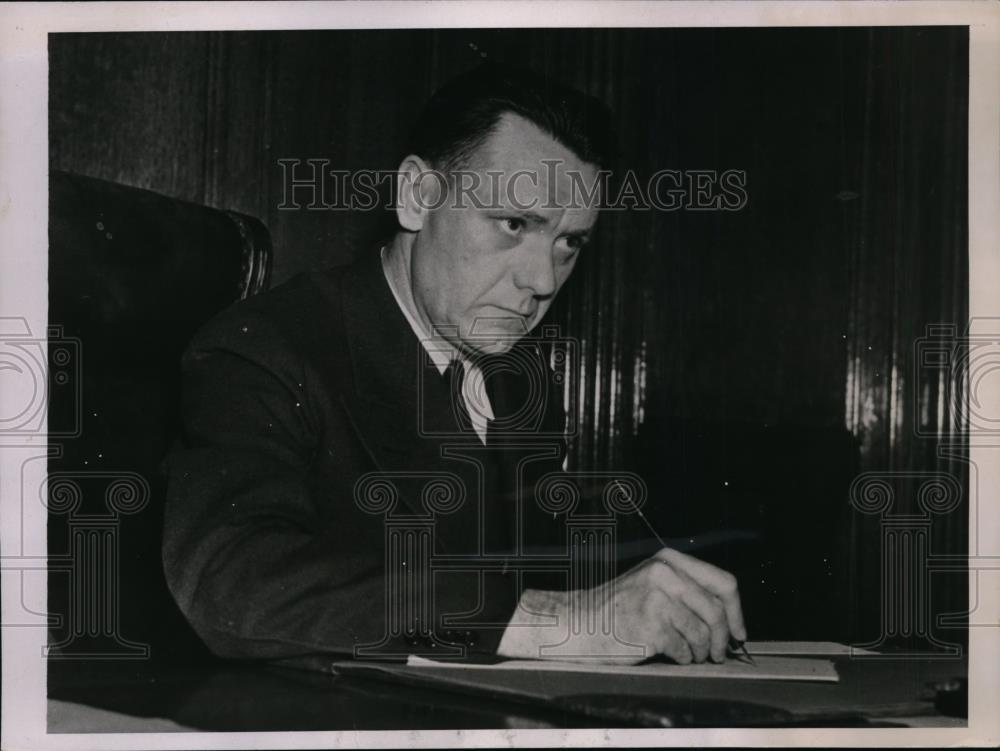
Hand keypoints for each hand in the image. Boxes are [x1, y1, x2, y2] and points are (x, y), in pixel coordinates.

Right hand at [498, 547, 746, 663]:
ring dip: (702, 651)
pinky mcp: (650, 625)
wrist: (578, 622)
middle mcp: (664, 574)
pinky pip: (684, 649)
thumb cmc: (617, 608)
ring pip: (703, 633)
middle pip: (716, 610)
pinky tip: (671, 655)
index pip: (722, 582)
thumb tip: (729, 617)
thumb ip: (686, 589)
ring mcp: (656, 599)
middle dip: (723, 638)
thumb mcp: (652, 583)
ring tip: (691, 655)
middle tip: (719, 653)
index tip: (739, 631)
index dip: (737, 611)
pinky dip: (683, 658)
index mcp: (669, 560)